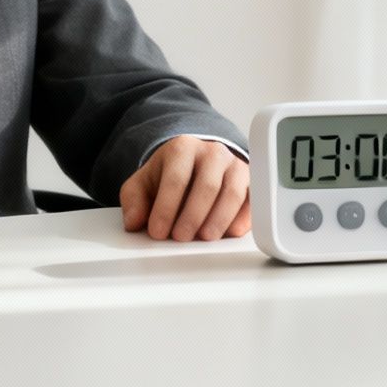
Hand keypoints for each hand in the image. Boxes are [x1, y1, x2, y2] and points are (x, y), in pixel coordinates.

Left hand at [119, 136, 251, 241]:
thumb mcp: (144, 184)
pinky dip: (242, 219)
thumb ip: (134, 201)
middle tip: (180, 238)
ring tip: (204, 237)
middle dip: (192, 216)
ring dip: (218, 219)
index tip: (158, 231)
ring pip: (232, 193)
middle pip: (206, 186)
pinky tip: (228, 233)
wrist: (196, 164)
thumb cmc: (169, 176)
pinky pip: (252, 201)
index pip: (175, 178)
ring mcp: (235, 165)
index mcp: (182, 148)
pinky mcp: (251, 182)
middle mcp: (212, 153)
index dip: (166, 208)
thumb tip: (134, 222)